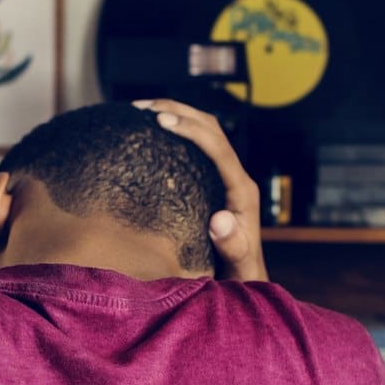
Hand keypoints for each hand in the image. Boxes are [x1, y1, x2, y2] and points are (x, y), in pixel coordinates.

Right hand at [135, 100, 266, 281]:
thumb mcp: (237, 263)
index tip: (163, 120)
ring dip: (177, 113)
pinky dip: (177, 131)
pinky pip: (197, 147)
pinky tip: (151, 132)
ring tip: (141, 110)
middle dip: (180, 110)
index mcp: (241, 190)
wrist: (243, 276)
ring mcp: (225, 176)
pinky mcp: (213, 180)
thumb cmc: (238, 272)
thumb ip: (232, 244)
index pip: (218, 148)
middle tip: (143, 108)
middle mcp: (235, 176)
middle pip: (211, 129)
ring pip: (205, 131)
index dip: (192, 130)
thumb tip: (220, 220)